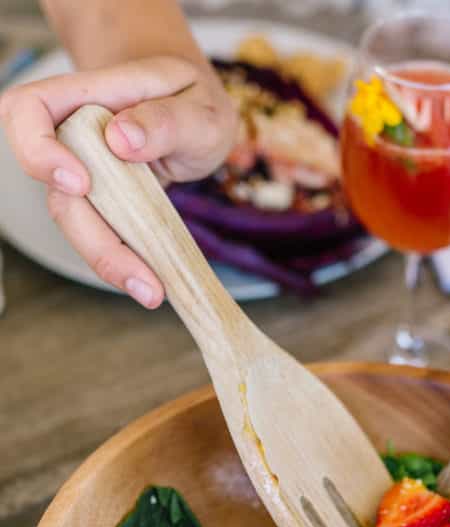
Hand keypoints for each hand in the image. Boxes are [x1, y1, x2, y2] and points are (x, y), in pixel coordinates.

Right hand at [0, 56, 236, 306]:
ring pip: (75, 222)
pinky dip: (122, 261)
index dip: (38, 149)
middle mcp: (74, 135)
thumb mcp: (201, 107)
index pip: (29, 110)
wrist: (190, 110)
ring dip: (109, 261)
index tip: (81, 183)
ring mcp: (83, 172)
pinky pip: (99, 235)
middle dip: (93, 240)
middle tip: (144, 280)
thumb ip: (167, 120)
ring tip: (153, 291)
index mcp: (90, 94)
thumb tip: (121, 139)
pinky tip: (152, 281)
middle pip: (53, 188)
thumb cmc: (191, 100)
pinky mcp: (99, 204)